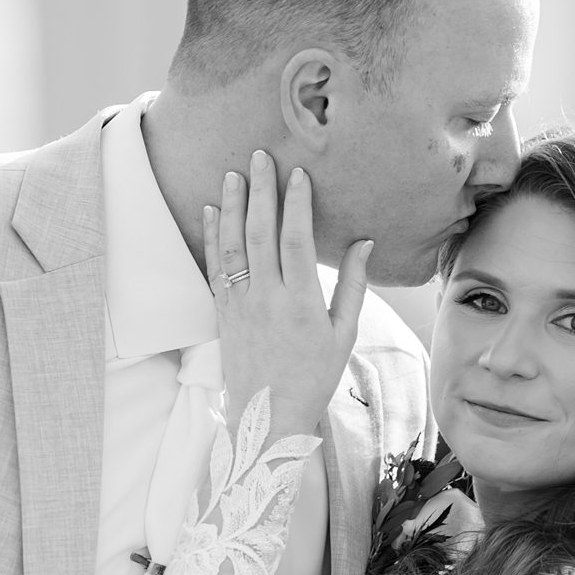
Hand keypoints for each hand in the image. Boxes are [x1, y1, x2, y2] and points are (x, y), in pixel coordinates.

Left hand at [204, 152, 371, 436]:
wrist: (268, 418)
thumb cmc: (313, 378)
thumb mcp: (343, 335)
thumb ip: (352, 286)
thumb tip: (364, 243)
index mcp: (301, 303)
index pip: (296, 241)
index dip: (296, 204)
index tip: (297, 173)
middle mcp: (266, 299)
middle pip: (259, 233)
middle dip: (260, 191)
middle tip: (260, 156)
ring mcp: (240, 305)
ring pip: (232, 245)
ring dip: (230, 206)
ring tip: (232, 174)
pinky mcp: (223, 313)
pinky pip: (216, 267)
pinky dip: (212, 237)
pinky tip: (210, 212)